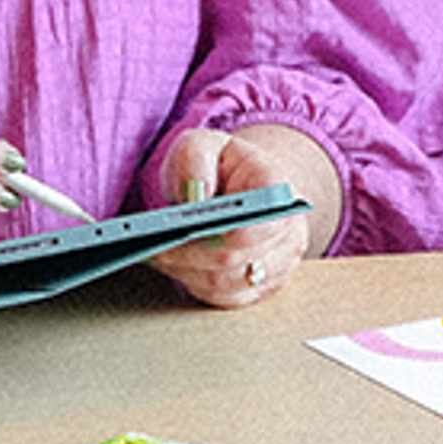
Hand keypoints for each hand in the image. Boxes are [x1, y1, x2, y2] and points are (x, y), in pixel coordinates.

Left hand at [148, 125, 337, 309]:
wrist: (239, 187)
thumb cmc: (219, 165)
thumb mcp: (202, 144)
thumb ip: (196, 157)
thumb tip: (195, 192)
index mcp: (277, 189)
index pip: (264, 219)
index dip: (233, 231)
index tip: (193, 230)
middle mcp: (288, 230)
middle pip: (237, 257)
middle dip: (191, 255)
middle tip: (153, 248)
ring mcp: (279, 264)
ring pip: (228, 283)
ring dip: (187, 273)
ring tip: (155, 257)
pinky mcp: (260, 287)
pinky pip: (225, 298)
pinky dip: (194, 285)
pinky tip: (170, 268)